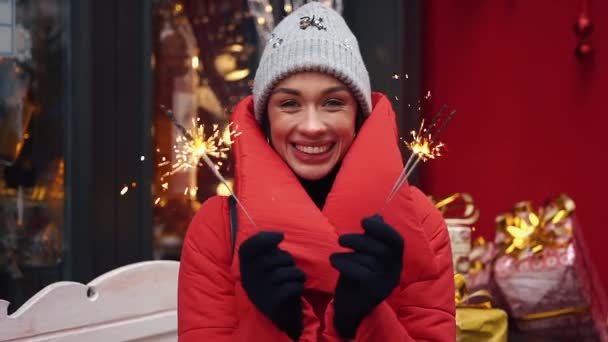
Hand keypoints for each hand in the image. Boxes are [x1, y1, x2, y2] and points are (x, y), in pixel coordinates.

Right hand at [239, 232, 305, 340]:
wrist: (279, 317)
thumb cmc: (276, 285)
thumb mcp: (267, 266)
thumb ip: (268, 251)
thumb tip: (277, 235)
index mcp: (245, 269)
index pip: (247, 248)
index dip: (264, 239)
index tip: (280, 236)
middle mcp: (249, 280)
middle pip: (273, 259)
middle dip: (288, 260)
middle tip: (289, 268)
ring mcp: (260, 292)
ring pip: (286, 272)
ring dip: (296, 274)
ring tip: (294, 280)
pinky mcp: (273, 304)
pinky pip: (293, 287)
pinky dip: (299, 286)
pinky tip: (296, 290)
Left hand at [330, 215, 403, 338]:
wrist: (350, 310)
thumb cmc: (356, 278)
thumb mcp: (364, 255)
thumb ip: (371, 238)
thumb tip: (377, 216)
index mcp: (395, 261)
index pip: (397, 241)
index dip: (383, 229)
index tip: (364, 221)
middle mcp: (394, 272)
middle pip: (381, 249)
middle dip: (359, 240)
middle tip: (341, 240)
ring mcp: (386, 283)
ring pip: (369, 260)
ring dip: (348, 254)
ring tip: (335, 256)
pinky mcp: (374, 292)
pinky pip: (361, 273)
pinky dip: (344, 264)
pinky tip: (335, 261)